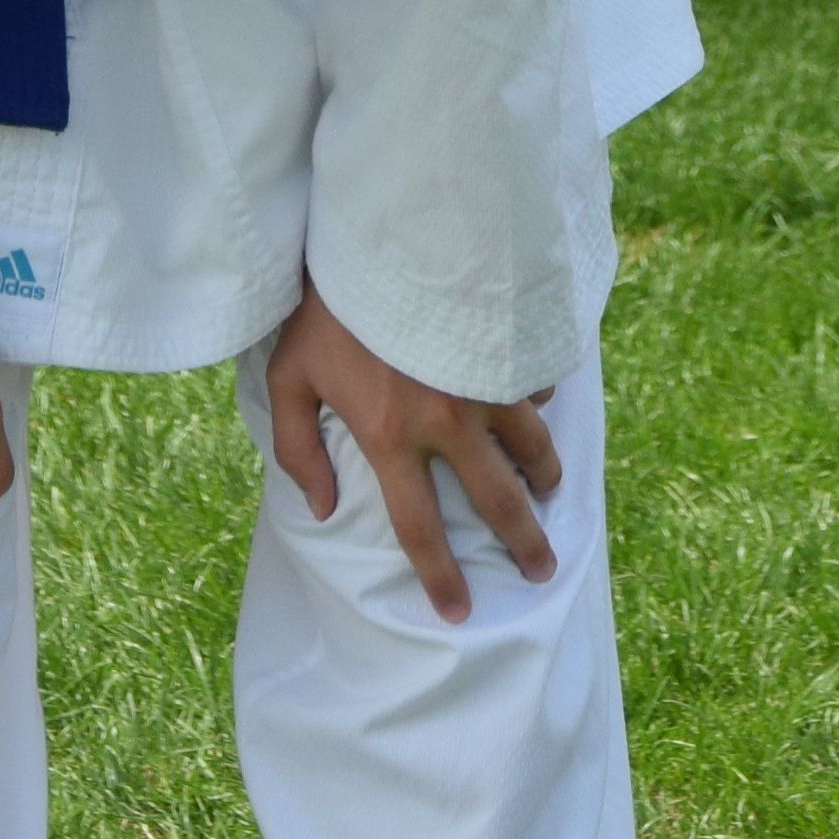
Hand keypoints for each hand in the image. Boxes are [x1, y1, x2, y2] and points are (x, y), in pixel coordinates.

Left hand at [263, 283, 560, 622]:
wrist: (380, 228)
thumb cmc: (327, 304)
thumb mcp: (289, 373)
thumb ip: (299, 449)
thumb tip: (323, 509)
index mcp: (390, 436)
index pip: (420, 530)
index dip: (442, 578)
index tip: (459, 611)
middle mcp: (447, 422)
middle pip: (498, 503)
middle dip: (524, 546)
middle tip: (540, 571)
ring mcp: (488, 384)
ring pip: (534, 450)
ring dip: (545, 479)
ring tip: (548, 493)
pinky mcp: (511, 346)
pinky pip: (537, 387)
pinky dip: (539, 402)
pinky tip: (536, 407)